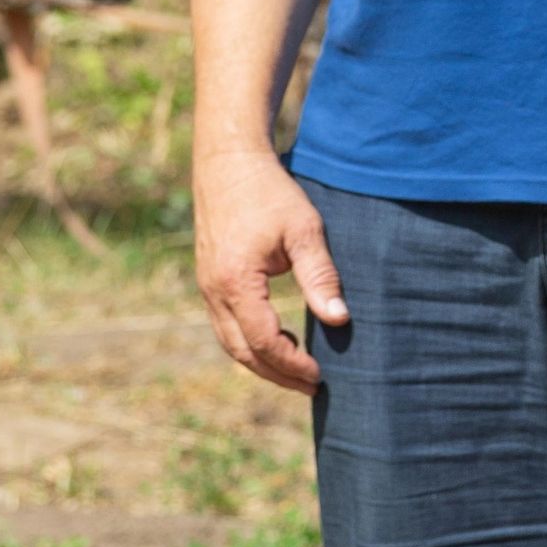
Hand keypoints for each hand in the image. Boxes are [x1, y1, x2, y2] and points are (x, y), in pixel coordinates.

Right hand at [192, 146, 347, 392]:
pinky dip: (249, 341)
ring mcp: (207, 287)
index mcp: (236, 282)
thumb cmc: (269, 191)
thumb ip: (321, 277)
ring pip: (230, 342)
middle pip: (243, 352)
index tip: (321, 375)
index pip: (264, 342)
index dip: (293, 364)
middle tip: (312, 385)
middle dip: (277, 374)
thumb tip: (340, 320)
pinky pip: (225, 325)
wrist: (228, 161)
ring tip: (297, 369)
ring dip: (262, 361)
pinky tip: (277, 337)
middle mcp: (214, 291)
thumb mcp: (304, 230)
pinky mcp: (208, 279)